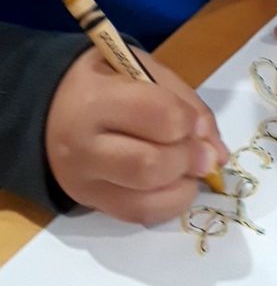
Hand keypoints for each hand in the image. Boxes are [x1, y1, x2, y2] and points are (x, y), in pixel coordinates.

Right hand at [46, 47, 228, 223]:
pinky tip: (173, 183)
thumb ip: (186, 103)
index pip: (159, 117)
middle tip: (201, 153)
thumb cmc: (105, 82)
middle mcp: (83, 146)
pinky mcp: (92, 204)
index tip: (193, 122)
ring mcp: (84, 182)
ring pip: (147, 200)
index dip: (189, 122)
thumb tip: (218, 153)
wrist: (49, 108)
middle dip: (189, 161)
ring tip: (187, 169)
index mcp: (95, 100)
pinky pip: (140, 215)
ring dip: (183, 187)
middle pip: (151, 166)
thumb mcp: (143, 69)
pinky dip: (168, 203)